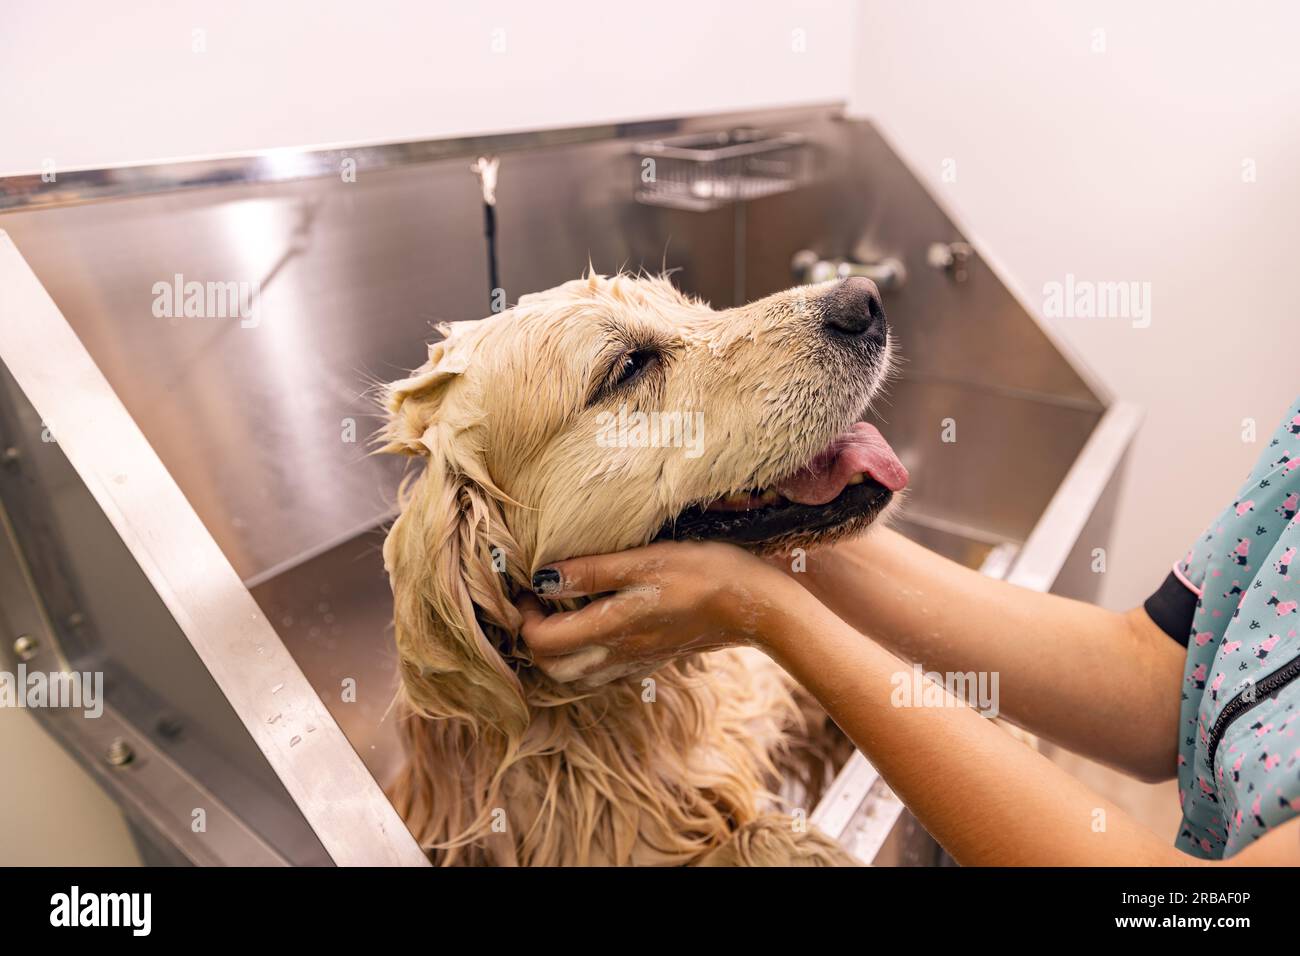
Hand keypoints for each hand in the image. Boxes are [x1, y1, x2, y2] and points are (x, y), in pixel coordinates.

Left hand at [517, 540, 817, 684]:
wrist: (755, 605)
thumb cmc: (703, 573)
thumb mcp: (645, 561)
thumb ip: (591, 571)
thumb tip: (541, 578)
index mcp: (610, 629)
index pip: (542, 641)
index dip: (525, 615)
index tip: (531, 584)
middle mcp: (617, 654)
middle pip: (552, 669)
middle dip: (534, 638)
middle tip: (540, 600)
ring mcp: (636, 662)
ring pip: (576, 676)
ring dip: (558, 651)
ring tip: (562, 612)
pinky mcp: (652, 660)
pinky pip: (603, 672)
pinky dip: (585, 657)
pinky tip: (597, 624)